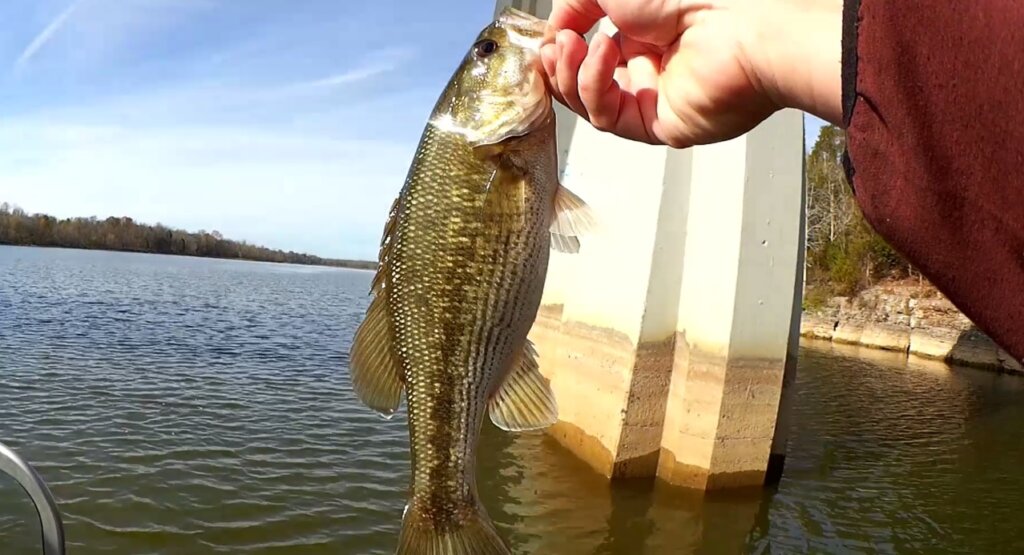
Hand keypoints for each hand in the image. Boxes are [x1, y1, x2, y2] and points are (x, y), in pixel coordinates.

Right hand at [540, 0, 842, 148]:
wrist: (738, 23)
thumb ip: (575, 4)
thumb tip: (554, 30)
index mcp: (645, 33)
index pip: (587, 52)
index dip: (560, 48)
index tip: (546, 37)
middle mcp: (650, 67)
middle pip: (583, 82)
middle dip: (560, 64)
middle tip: (554, 45)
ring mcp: (653, 99)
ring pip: (590, 103)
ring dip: (572, 73)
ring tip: (574, 44)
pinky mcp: (657, 127)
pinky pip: (608, 118)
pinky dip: (595, 86)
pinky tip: (602, 54)